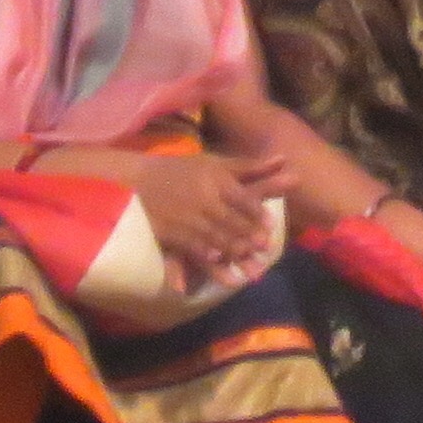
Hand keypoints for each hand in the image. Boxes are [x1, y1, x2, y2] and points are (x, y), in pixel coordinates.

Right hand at [131, 148, 285, 285]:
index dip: (256, 212)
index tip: (271, 226)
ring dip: (232, 250)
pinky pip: (190, 247)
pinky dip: (205, 257)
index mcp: (215, 179)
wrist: (138, 179)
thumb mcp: (216, 162)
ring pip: (213, 236)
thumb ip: (249, 166)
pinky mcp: (170, 233)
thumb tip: (284, 159)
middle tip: (265, 248)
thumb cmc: (183, 169)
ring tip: (250, 262)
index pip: (240, 198)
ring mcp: (186, 217)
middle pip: (229, 220)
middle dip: (248, 235)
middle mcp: (202, 198)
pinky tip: (217, 263)